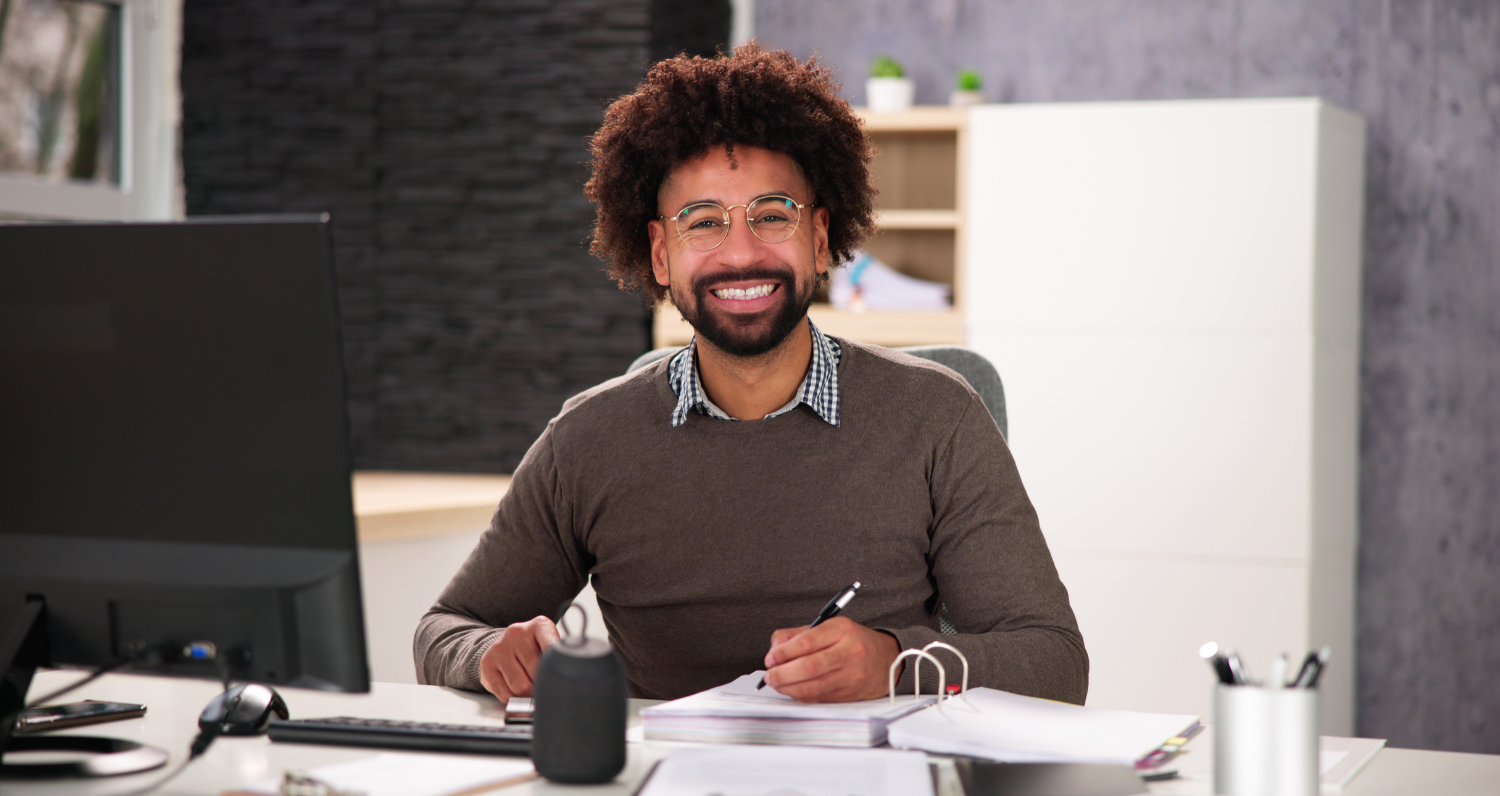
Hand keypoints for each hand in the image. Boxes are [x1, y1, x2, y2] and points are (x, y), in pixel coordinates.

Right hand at [478, 616, 558, 700]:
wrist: (505, 647)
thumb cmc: (534, 650)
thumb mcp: (550, 647)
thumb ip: (557, 659)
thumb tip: (564, 682)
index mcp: (540, 625)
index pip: (553, 649)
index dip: (556, 668)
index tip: (559, 679)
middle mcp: (517, 632)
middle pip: (536, 672)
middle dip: (541, 685)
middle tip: (542, 685)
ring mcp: (500, 647)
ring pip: (520, 687)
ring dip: (527, 694)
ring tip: (529, 687)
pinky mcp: (486, 663)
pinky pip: (505, 694)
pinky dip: (513, 699)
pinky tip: (514, 689)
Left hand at [762, 617, 900, 701]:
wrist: (887, 660)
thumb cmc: (855, 641)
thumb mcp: (830, 627)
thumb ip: (799, 634)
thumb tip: (775, 649)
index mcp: (842, 630)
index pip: (807, 641)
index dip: (783, 652)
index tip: (771, 657)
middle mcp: (849, 652)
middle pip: (808, 666)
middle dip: (782, 673)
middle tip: (770, 674)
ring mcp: (851, 675)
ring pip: (812, 686)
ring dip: (788, 687)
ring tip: (777, 683)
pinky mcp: (850, 693)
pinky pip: (818, 697)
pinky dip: (800, 695)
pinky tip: (792, 690)